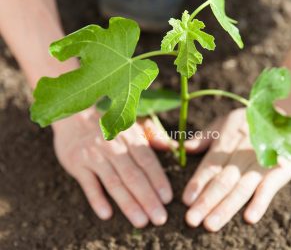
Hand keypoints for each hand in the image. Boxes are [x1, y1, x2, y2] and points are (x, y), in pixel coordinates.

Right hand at [52, 107, 172, 227]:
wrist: (74, 116)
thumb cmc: (110, 125)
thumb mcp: (132, 125)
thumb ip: (152, 136)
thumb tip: (170, 146)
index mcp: (130, 137)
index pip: (147, 161)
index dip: (158, 180)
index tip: (167, 199)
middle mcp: (113, 147)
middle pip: (133, 176)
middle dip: (148, 198)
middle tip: (159, 218)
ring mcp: (94, 155)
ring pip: (114, 182)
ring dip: (128, 203)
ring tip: (141, 221)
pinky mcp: (77, 163)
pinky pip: (88, 184)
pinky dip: (97, 199)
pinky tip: (107, 214)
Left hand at [182, 108, 290, 231]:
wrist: (285, 113)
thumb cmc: (248, 121)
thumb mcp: (224, 122)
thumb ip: (205, 137)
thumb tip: (185, 148)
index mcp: (226, 143)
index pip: (209, 166)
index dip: (198, 183)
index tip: (186, 200)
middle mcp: (241, 156)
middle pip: (222, 181)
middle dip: (206, 201)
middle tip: (192, 220)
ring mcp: (260, 165)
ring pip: (241, 189)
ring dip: (226, 207)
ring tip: (211, 224)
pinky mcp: (279, 171)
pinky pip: (269, 188)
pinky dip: (260, 203)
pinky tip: (250, 218)